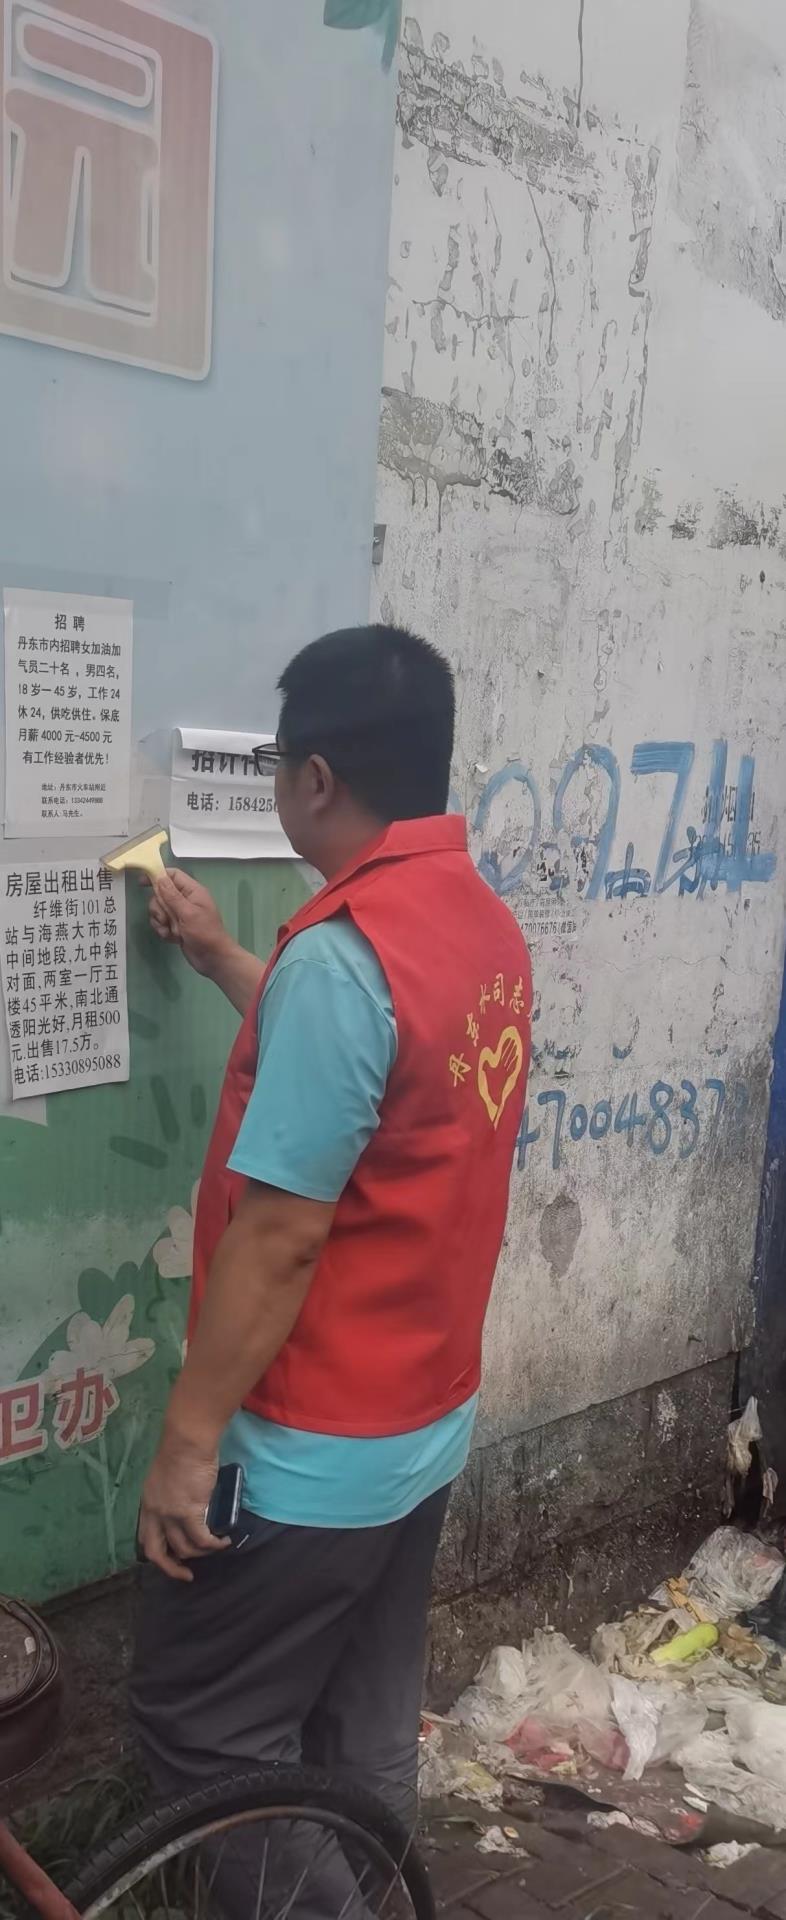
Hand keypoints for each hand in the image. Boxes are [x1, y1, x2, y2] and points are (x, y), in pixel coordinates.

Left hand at [138, 1431, 228, 1581]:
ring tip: (215, 1548)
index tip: (171, 1558)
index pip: (145, 1537)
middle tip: (186, 1575)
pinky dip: (214, 1544)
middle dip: (171, 1568)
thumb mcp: (166, 1478)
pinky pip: (202, 1538)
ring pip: (184, 1547)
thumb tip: (186, 1509)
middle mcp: (154, 1512)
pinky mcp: (190, 1511)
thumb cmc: (181, 1451)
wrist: (188, 1440)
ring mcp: (170, 1514)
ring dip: (201, 1553)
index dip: (157, 1553)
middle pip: (156, 1551)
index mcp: (148, 1503)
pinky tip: (223, 1542)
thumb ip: (170, 1496)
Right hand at [149, 868, 229, 977]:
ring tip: (171, 931)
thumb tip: (160, 877)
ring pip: (159, 909)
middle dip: (159, 907)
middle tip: (166, 919)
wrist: (212, 958)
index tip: (142, 883)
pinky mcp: (176, 926)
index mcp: (192, 891)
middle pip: (161, 894)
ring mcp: (180, 913)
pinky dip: (163, 930)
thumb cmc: (204, 933)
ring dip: (161, 921)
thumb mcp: (188, 913)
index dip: (157, 876)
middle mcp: (185, 900)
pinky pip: (161, 922)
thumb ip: (172, 895)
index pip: (172, 875)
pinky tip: (172, 938)